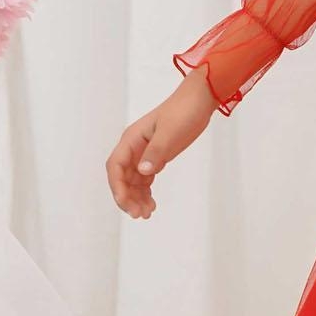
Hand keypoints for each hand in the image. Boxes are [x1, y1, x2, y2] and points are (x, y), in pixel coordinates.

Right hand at [105, 70, 217, 218]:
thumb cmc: (184, 112)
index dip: (117, 186)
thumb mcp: (171, 133)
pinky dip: (145, 192)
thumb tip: (142, 171)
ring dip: (136, 197)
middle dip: (127, 197)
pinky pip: (145, 178)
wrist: (199, 100)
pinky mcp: (156, 156)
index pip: (115, 166)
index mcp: (132, 139)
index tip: (126, 204)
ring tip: (147, 214)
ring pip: (133, 180)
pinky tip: (152, 204)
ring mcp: (144, 152)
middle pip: (122, 176)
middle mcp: (134, 147)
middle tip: (139, 215)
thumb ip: (156, 152)